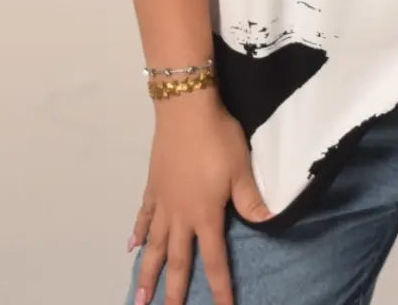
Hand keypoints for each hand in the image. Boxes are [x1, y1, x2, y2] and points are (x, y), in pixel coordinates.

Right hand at [127, 93, 272, 304]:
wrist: (185, 110)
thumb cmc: (217, 138)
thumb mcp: (241, 168)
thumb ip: (251, 199)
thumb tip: (267, 223)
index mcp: (205, 215)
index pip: (214, 260)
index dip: (220, 288)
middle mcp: (180, 216)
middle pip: (176, 260)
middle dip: (173, 291)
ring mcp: (163, 202)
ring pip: (153, 245)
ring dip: (147, 272)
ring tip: (140, 298)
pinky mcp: (153, 186)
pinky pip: (143, 216)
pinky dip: (137, 233)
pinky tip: (131, 247)